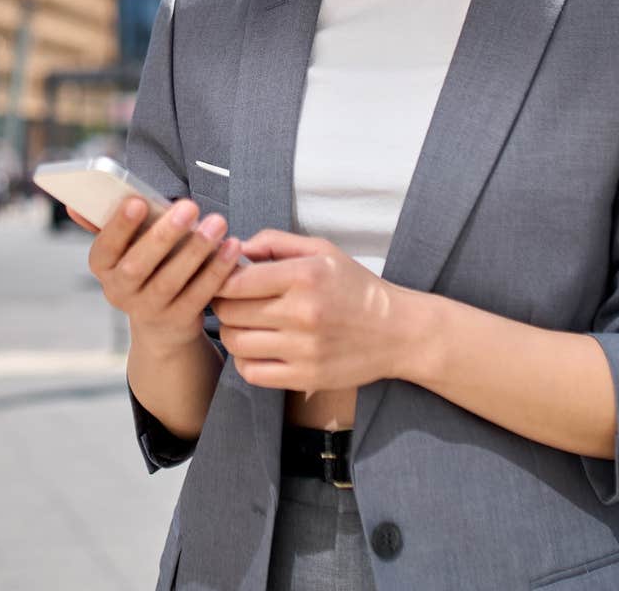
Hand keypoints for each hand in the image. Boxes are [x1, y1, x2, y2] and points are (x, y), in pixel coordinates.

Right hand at [81, 198, 242, 351]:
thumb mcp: (125, 247)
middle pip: (138, 266)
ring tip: (217, 223)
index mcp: (102, 267)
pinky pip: (198, 296)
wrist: (160, 323)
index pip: (104, 247)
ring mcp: (147, 311)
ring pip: (171, 281)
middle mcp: (119, 292)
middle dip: (164, 235)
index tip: (138, 201)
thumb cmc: (145, 265)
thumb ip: (108, 222)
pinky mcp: (177, 322)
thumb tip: (74, 203)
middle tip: (189, 206)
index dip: (119, 226)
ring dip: (196, 250)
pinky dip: (217, 271)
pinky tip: (231, 248)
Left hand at [210, 229, 408, 390]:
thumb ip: (275, 242)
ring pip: (236, 343)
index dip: (220, 279)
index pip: (235, 281)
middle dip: (222, 305)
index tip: (224, 280)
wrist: (399, 332)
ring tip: (243, 325)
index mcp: (304, 276)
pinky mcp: (306, 376)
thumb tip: (236, 247)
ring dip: (231, 333)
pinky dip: (245, 361)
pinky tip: (256, 350)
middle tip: (230, 302)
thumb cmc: (355, 287)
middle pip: (230, 311)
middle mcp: (303, 313)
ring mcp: (304, 348)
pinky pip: (252, 372)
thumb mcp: (323, 251)